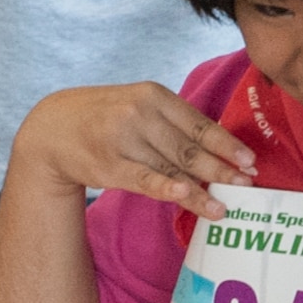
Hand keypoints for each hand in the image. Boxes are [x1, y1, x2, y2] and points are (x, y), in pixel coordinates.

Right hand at [14, 82, 256, 223]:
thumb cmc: (104, 119)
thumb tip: (216, 149)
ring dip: (200, 190)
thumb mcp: (137, 105)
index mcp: (154, 95)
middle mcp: (141, 114)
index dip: (226, 144)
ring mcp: (124, 140)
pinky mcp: (110, 165)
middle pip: (189, 147)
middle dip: (222, 168)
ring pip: (171, 168)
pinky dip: (167, 188)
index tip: (249, 160)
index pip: (198, 123)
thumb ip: (172, 122)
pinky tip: (187, 197)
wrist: (53, 128)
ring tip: (223, 207)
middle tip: (247, 184)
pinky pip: (145, 180)